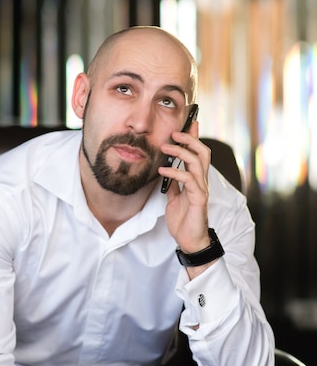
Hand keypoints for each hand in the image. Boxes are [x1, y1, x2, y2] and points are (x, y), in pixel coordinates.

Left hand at [158, 121, 210, 255]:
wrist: (189, 241)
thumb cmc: (183, 221)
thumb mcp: (174, 198)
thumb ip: (174, 184)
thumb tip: (167, 171)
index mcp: (197, 180)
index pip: (199, 154)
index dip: (195, 138)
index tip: (190, 123)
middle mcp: (202, 182)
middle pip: (202, 152)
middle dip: (190, 139)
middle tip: (174, 132)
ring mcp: (202, 190)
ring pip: (197, 162)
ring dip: (180, 152)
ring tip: (165, 147)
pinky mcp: (199, 199)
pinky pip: (188, 180)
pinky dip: (175, 172)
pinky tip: (162, 169)